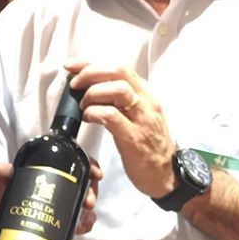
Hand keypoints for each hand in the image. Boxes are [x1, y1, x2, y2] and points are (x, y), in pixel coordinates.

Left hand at [0, 160, 103, 234]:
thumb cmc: (3, 188)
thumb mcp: (2, 178)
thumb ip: (2, 172)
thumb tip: (3, 169)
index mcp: (51, 167)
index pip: (76, 161)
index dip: (90, 165)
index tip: (96, 174)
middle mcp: (61, 183)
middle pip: (86, 183)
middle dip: (92, 192)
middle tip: (88, 201)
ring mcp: (63, 201)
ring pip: (85, 203)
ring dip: (89, 210)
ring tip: (84, 218)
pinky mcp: (61, 219)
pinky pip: (79, 221)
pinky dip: (83, 224)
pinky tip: (80, 227)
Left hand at [65, 60, 175, 198]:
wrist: (167, 176)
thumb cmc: (148, 145)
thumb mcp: (138, 115)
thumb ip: (120, 99)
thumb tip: (90, 87)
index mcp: (145, 94)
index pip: (119, 67)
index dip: (91, 63)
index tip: (71, 66)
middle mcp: (147, 102)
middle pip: (118, 72)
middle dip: (90, 72)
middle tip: (74, 84)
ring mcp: (142, 119)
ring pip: (117, 89)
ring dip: (92, 93)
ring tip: (83, 104)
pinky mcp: (134, 138)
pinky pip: (111, 115)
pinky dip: (93, 112)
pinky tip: (87, 118)